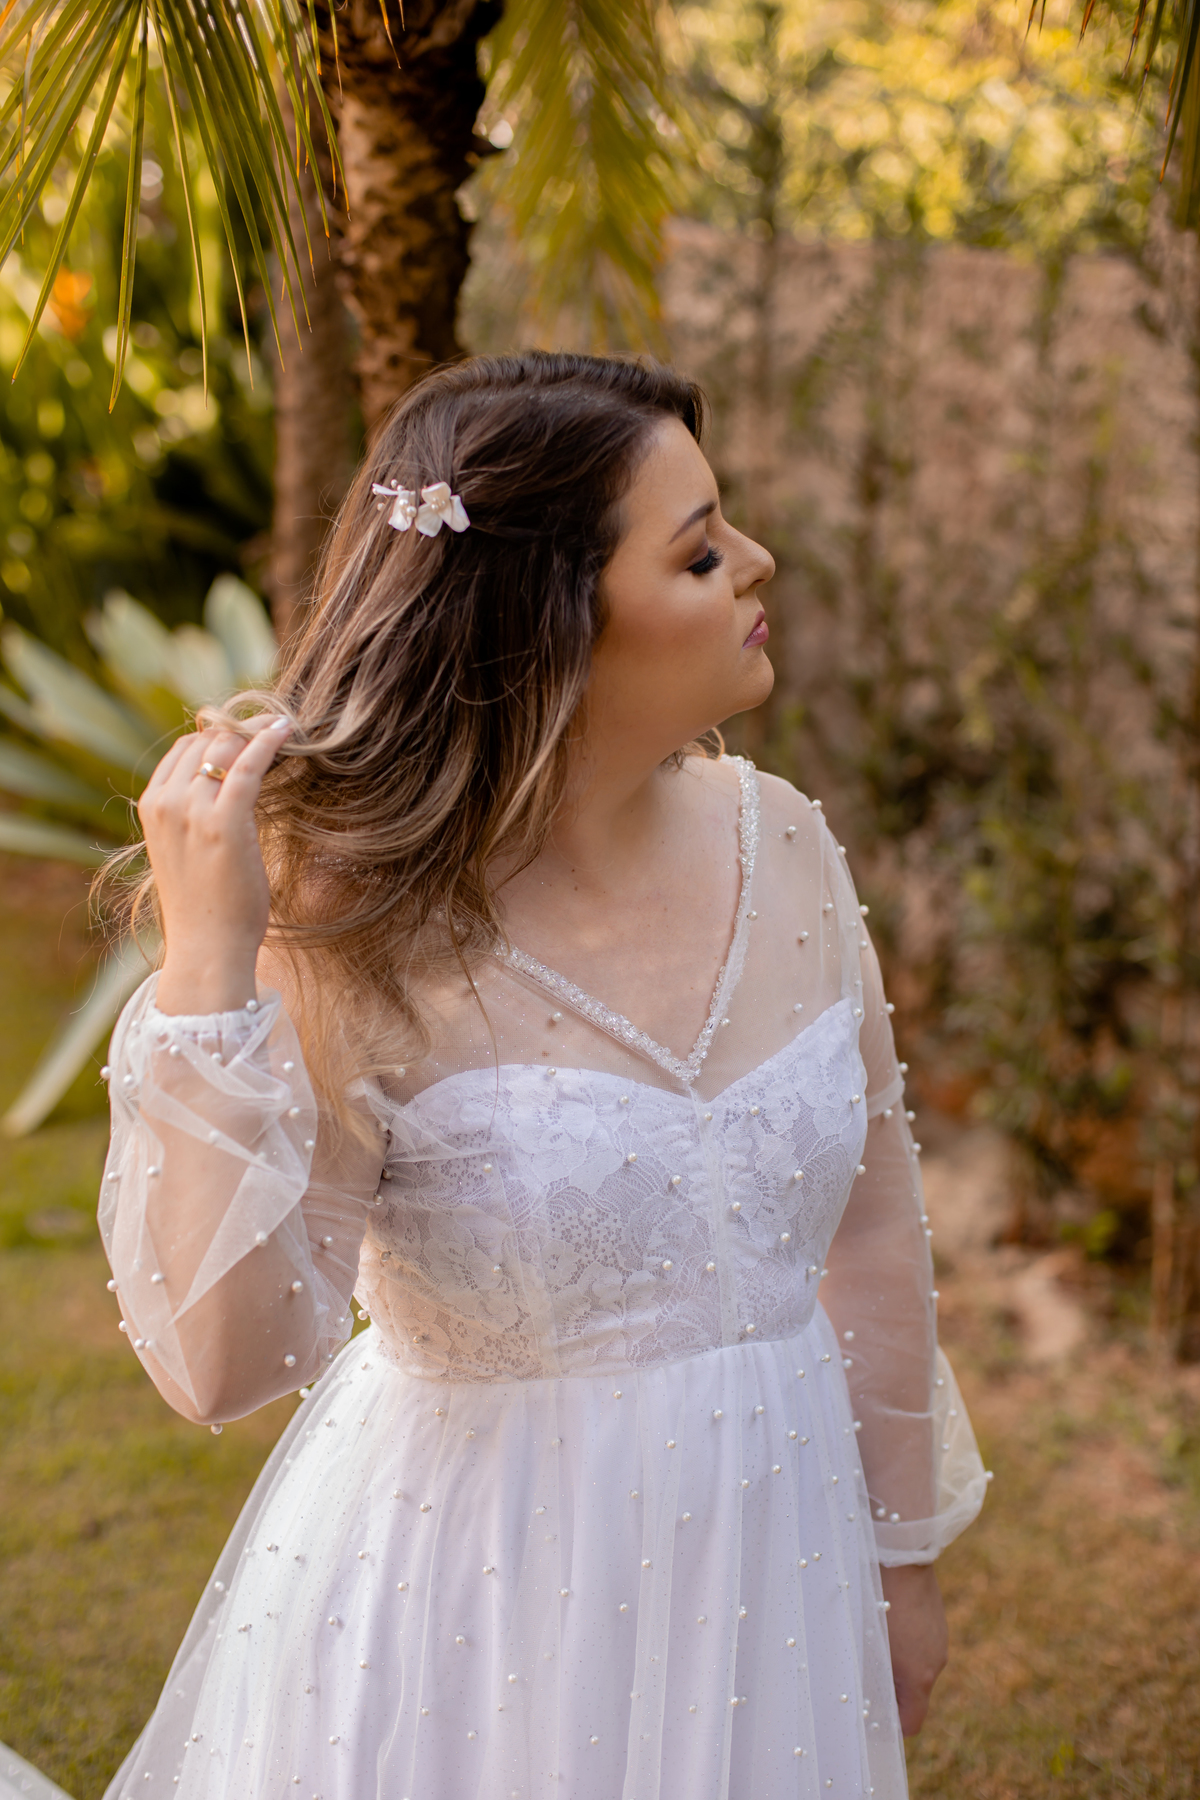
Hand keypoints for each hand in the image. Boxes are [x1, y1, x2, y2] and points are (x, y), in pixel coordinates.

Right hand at [137, 716, 291, 1013]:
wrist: (207, 949)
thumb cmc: (206, 907)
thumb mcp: (187, 851)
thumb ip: (195, 816)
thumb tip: (227, 789)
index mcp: (152, 806)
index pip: (184, 749)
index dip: (219, 736)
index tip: (250, 735)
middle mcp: (166, 802)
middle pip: (205, 741)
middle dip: (240, 728)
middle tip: (275, 727)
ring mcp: (191, 810)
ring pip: (225, 746)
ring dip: (258, 730)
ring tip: (286, 729)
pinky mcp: (223, 822)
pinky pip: (247, 765)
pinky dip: (268, 741)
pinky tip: (288, 730)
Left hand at [879, 1562, 947, 1735]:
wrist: (901, 1555)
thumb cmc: (877, 1600)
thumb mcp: (868, 1644)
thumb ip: (868, 1675)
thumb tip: (857, 1696)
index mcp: (919, 1676)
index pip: (911, 1724)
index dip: (891, 1727)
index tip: (871, 1718)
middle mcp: (935, 1662)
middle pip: (914, 1696)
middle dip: (890, 1693)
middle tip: (863, 1679)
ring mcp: (939, 1639)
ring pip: (917, 1668)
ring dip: (897, 1665)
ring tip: (871, 1644)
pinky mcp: (937, 1620)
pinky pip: (922, 1645)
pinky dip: (905, 1644)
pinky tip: (884, 1621)